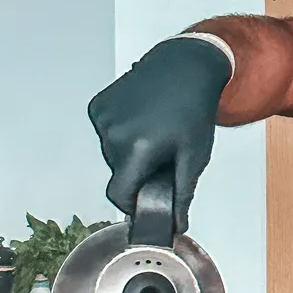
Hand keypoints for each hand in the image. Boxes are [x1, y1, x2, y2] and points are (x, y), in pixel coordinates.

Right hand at [88, 37, 232, 231]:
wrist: (185, 67)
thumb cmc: (193, 108)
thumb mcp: (194, 157)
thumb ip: (181, 195)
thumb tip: (176, 225)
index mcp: (137, 148)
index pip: (118, 195)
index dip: (132, 204)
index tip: (144, 201)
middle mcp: (113, 132)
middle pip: (116, 174)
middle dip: (136, 173)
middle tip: (161, 157)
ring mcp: (103, 117)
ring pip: (110, 154)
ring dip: (129, 153)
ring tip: (153, 134)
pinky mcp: (98, 106)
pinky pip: (105, 134)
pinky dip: (120, 135)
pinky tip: (141, 120)